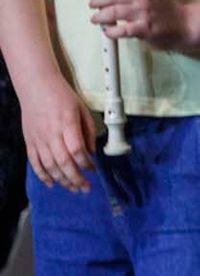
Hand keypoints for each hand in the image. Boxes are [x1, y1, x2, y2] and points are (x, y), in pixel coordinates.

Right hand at [16, 72, 95, 192]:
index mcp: (67, 124)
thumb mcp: (82, 109)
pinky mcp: (30, 142)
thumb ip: (88, 131)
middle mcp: (52, 134)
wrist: (37, 87)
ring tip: (72, 188)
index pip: (77, 150)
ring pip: (49, 165)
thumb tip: (91, 152)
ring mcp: (39, 139)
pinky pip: (35, 162)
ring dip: (62, 180)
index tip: (94, 169)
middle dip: (75, 178)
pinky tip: (51, 183)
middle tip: (85, 188)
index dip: (86, 163)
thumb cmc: (62, 96)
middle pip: (63, 162)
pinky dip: (42, 175)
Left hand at [90, 0, 191, 48]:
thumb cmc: (166, 10)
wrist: (187, 24)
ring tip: (96, 19)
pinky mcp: (145, 29)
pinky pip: (122, 30)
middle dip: (97, 0)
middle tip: (92, 4)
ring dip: (100, 16)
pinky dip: (111, 32)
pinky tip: (108, 32)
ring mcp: (144, 13)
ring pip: (113, 12)